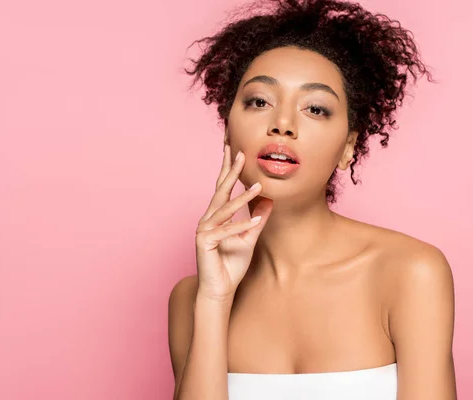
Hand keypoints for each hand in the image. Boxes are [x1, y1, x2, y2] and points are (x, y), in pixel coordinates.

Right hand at [195, 144, 272, 302]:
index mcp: (215, 216)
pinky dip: (241, 227)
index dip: (228, 169)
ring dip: (243, 199)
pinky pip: (226, 231)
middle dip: (231, 172)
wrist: (220, 289)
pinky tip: (255, 222)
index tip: (234, 150)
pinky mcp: (204, 242)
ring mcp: (203, 230)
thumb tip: (269, 201)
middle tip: (241, 153)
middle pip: (221, 191)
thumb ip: (258, 219)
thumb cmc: (232, 265)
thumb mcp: (250, 238)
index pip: (223, 188)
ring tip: (259, 187)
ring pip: (225, 210)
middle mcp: (207, 219)